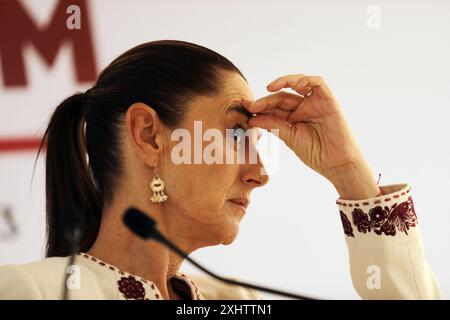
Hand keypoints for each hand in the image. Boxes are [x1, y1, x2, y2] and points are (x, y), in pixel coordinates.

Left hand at [242, 74, 378, 198]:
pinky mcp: (328, 100)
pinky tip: (288, 85)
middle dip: (266, 99)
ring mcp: (316, 103)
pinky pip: (317, 83)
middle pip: (282, 97)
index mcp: (294, 118)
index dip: (260, 107)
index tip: (246, 109)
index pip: (275, 107)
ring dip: (282, 83)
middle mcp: (304, 108)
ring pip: (298, 84)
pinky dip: (303, 80)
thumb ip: (273, 124)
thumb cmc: (315, 153)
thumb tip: (251, 118)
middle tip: (251, 105)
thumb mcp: (289, 137)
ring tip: (268, 89)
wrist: (337, 164)